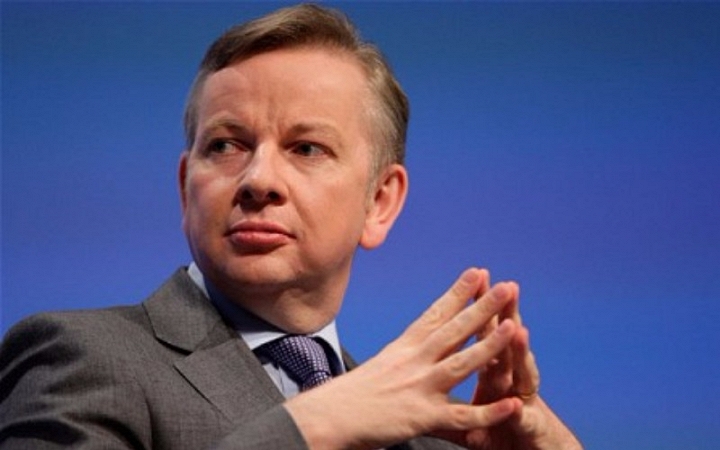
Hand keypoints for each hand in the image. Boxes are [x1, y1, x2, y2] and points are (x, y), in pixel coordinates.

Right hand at [285, 268, 523, 449]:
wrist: (326, 417)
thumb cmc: (351, 394)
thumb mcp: (381, 365)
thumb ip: (406, 356)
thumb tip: (424, 344)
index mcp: (403, 347)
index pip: (436, 313)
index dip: (458, 292)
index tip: (478, 272)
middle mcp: (413, 361)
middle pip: (454, 329)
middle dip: (483, 307)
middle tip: (507, 286)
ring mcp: (419, 387)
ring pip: (461, 363)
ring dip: (489, 345)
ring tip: (514, 326)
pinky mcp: (422, 417)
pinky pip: (460, 415)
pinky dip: (487, 412)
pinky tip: (511, 405)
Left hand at [453, 276, 582, 449]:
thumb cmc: (504, 433)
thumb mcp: (471, 413)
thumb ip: (453, 396)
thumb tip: (428, 381)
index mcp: (495, 372)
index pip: (485, 333)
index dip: (479, 307)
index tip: (476, 277)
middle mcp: (513, 381)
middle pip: (507, 343)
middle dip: (505, 316)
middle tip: (505, 287)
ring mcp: (524, 402)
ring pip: (523, 373)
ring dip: (520, 353)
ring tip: (518, 331)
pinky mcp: (530, 429)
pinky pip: (524, 421)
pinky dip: (520, 414)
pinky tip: (517, 405)